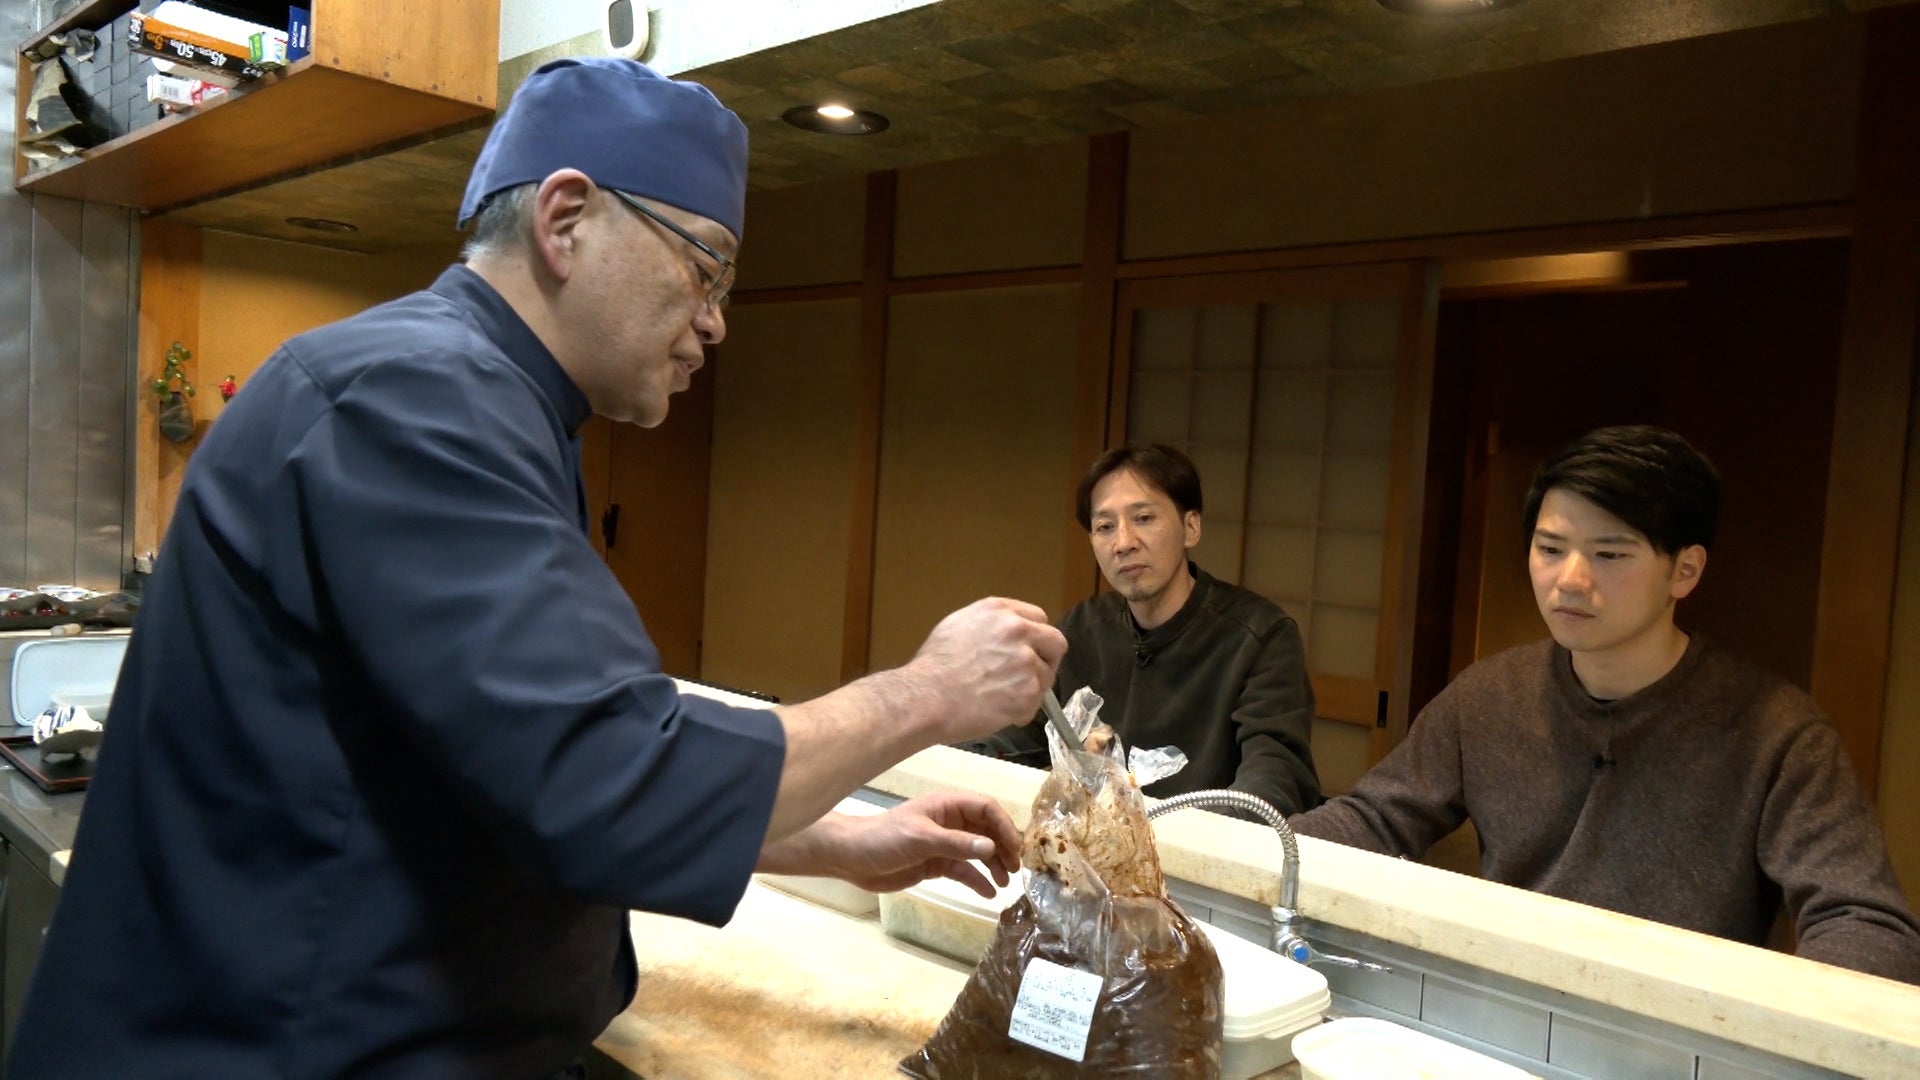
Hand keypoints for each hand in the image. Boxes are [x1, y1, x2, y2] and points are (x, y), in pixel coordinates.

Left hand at [830, 792, 1022, 897]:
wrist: (851, 859)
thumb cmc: (884, 839)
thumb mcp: (921, 839)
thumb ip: (957, 843)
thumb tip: (992, 847)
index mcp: (947, 806)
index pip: (986, 808)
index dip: (1004, 825)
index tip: (1015, 848)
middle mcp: (950, 822)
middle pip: (987, 830)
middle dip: (1003, 847)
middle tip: (1015, 869)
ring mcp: (944, 844)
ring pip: (978, 852)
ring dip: (993, 865)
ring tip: (1005, 883)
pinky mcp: (936, 864)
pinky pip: (964, 870)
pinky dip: (977, 880)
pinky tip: (988, 893)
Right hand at [905, 598, 1065, 743]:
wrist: (927, 697)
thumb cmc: (934, 665)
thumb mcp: (958, 625)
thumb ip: (991, 624)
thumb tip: (1007, 635)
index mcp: (1000, 611)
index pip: (1039, 618)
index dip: (1035, 638)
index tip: (1028, 651)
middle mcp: (1018, 630)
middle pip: (1055, 643)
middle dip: (1046, 660)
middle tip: (1029, 676)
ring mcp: (1026, 661)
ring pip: (1046, 677)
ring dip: (1029, 690)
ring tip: (1001, 698)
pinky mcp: (1028, 691)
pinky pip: (1036, 704)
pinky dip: (1021, 712)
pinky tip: (998, 711)